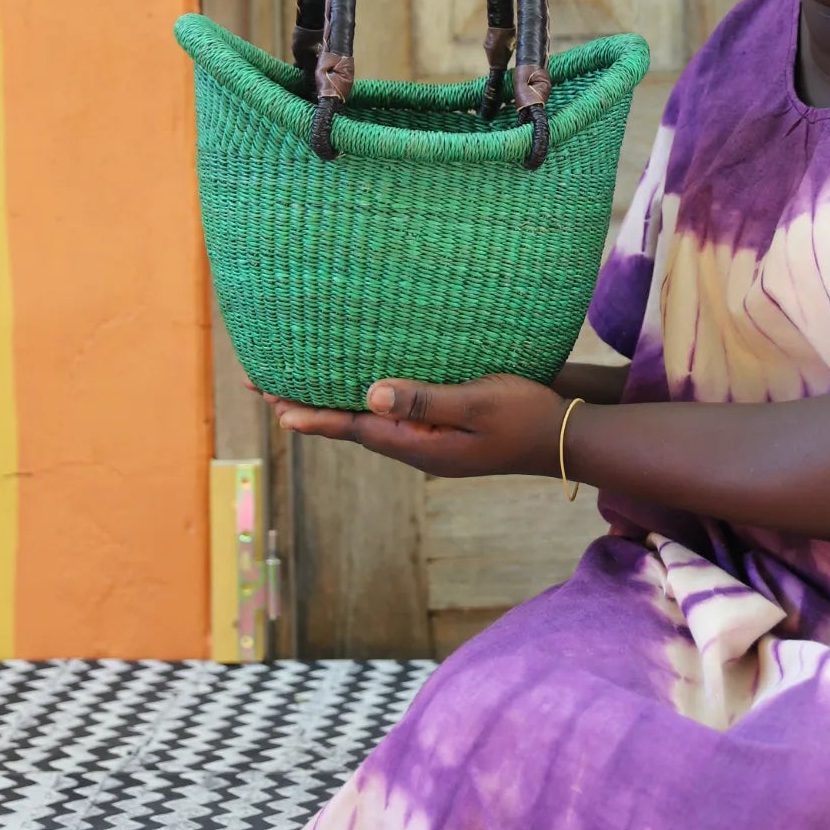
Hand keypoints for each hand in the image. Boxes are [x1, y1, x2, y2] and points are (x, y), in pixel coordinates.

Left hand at [268, 375, 564, 477]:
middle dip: (307, 405)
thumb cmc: (528, 415)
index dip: (310, 414)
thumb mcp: (478, 403)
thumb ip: (426, 399)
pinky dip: (364, 397)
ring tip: (295, 383)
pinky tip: (358, 384)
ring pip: (369, 419)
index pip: (352, 427)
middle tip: (263, 383)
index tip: (272, 402)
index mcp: (420, 445)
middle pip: (350, 425)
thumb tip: (371, 395)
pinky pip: (392, 413)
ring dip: (331, 401)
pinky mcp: (443, 428)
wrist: (566, 437)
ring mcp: (430, 439)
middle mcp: (417, 446)